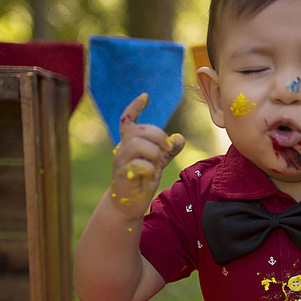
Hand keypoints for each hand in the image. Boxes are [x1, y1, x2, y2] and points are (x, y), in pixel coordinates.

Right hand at [109, 93, 184, 219]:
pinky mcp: (123, 175)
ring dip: (154, 152)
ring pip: (137, 144)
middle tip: (168, 148)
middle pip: (139, 130)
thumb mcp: (157, 162)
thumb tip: (180, 137)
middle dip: (158, 135)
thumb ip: (168, 150)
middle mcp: (122, 148)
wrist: (128, 204)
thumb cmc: (142, 180)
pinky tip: (151, 175)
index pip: (128, 119)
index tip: (145, 96)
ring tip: (156, 164)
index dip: (135, 107)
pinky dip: (149, 168)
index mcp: (129, 142)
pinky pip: (138, 164)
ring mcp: (121, 161)